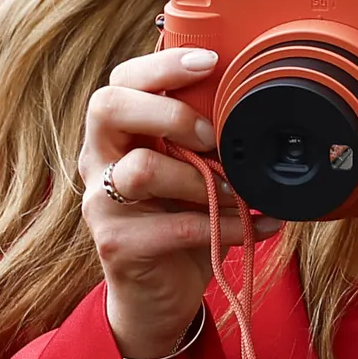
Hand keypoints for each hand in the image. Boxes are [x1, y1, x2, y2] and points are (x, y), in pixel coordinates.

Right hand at [80, 47, 270, 358]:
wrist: (159, 297)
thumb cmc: (179, 222)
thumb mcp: (191, 171)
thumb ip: (202, 137)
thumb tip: (255, 100)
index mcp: (115, 134)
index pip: (121, 80)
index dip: (163, 65)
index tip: (211, 61)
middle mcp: (96, 161)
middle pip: (108, 107)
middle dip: (169, 113)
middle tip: (211, 137)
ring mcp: (99, 204)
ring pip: (142, 170)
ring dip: (203, 180)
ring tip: (241, 194)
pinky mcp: (116, 245)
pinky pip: (175, 226)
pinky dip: (228, 226)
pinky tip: (260, 225)